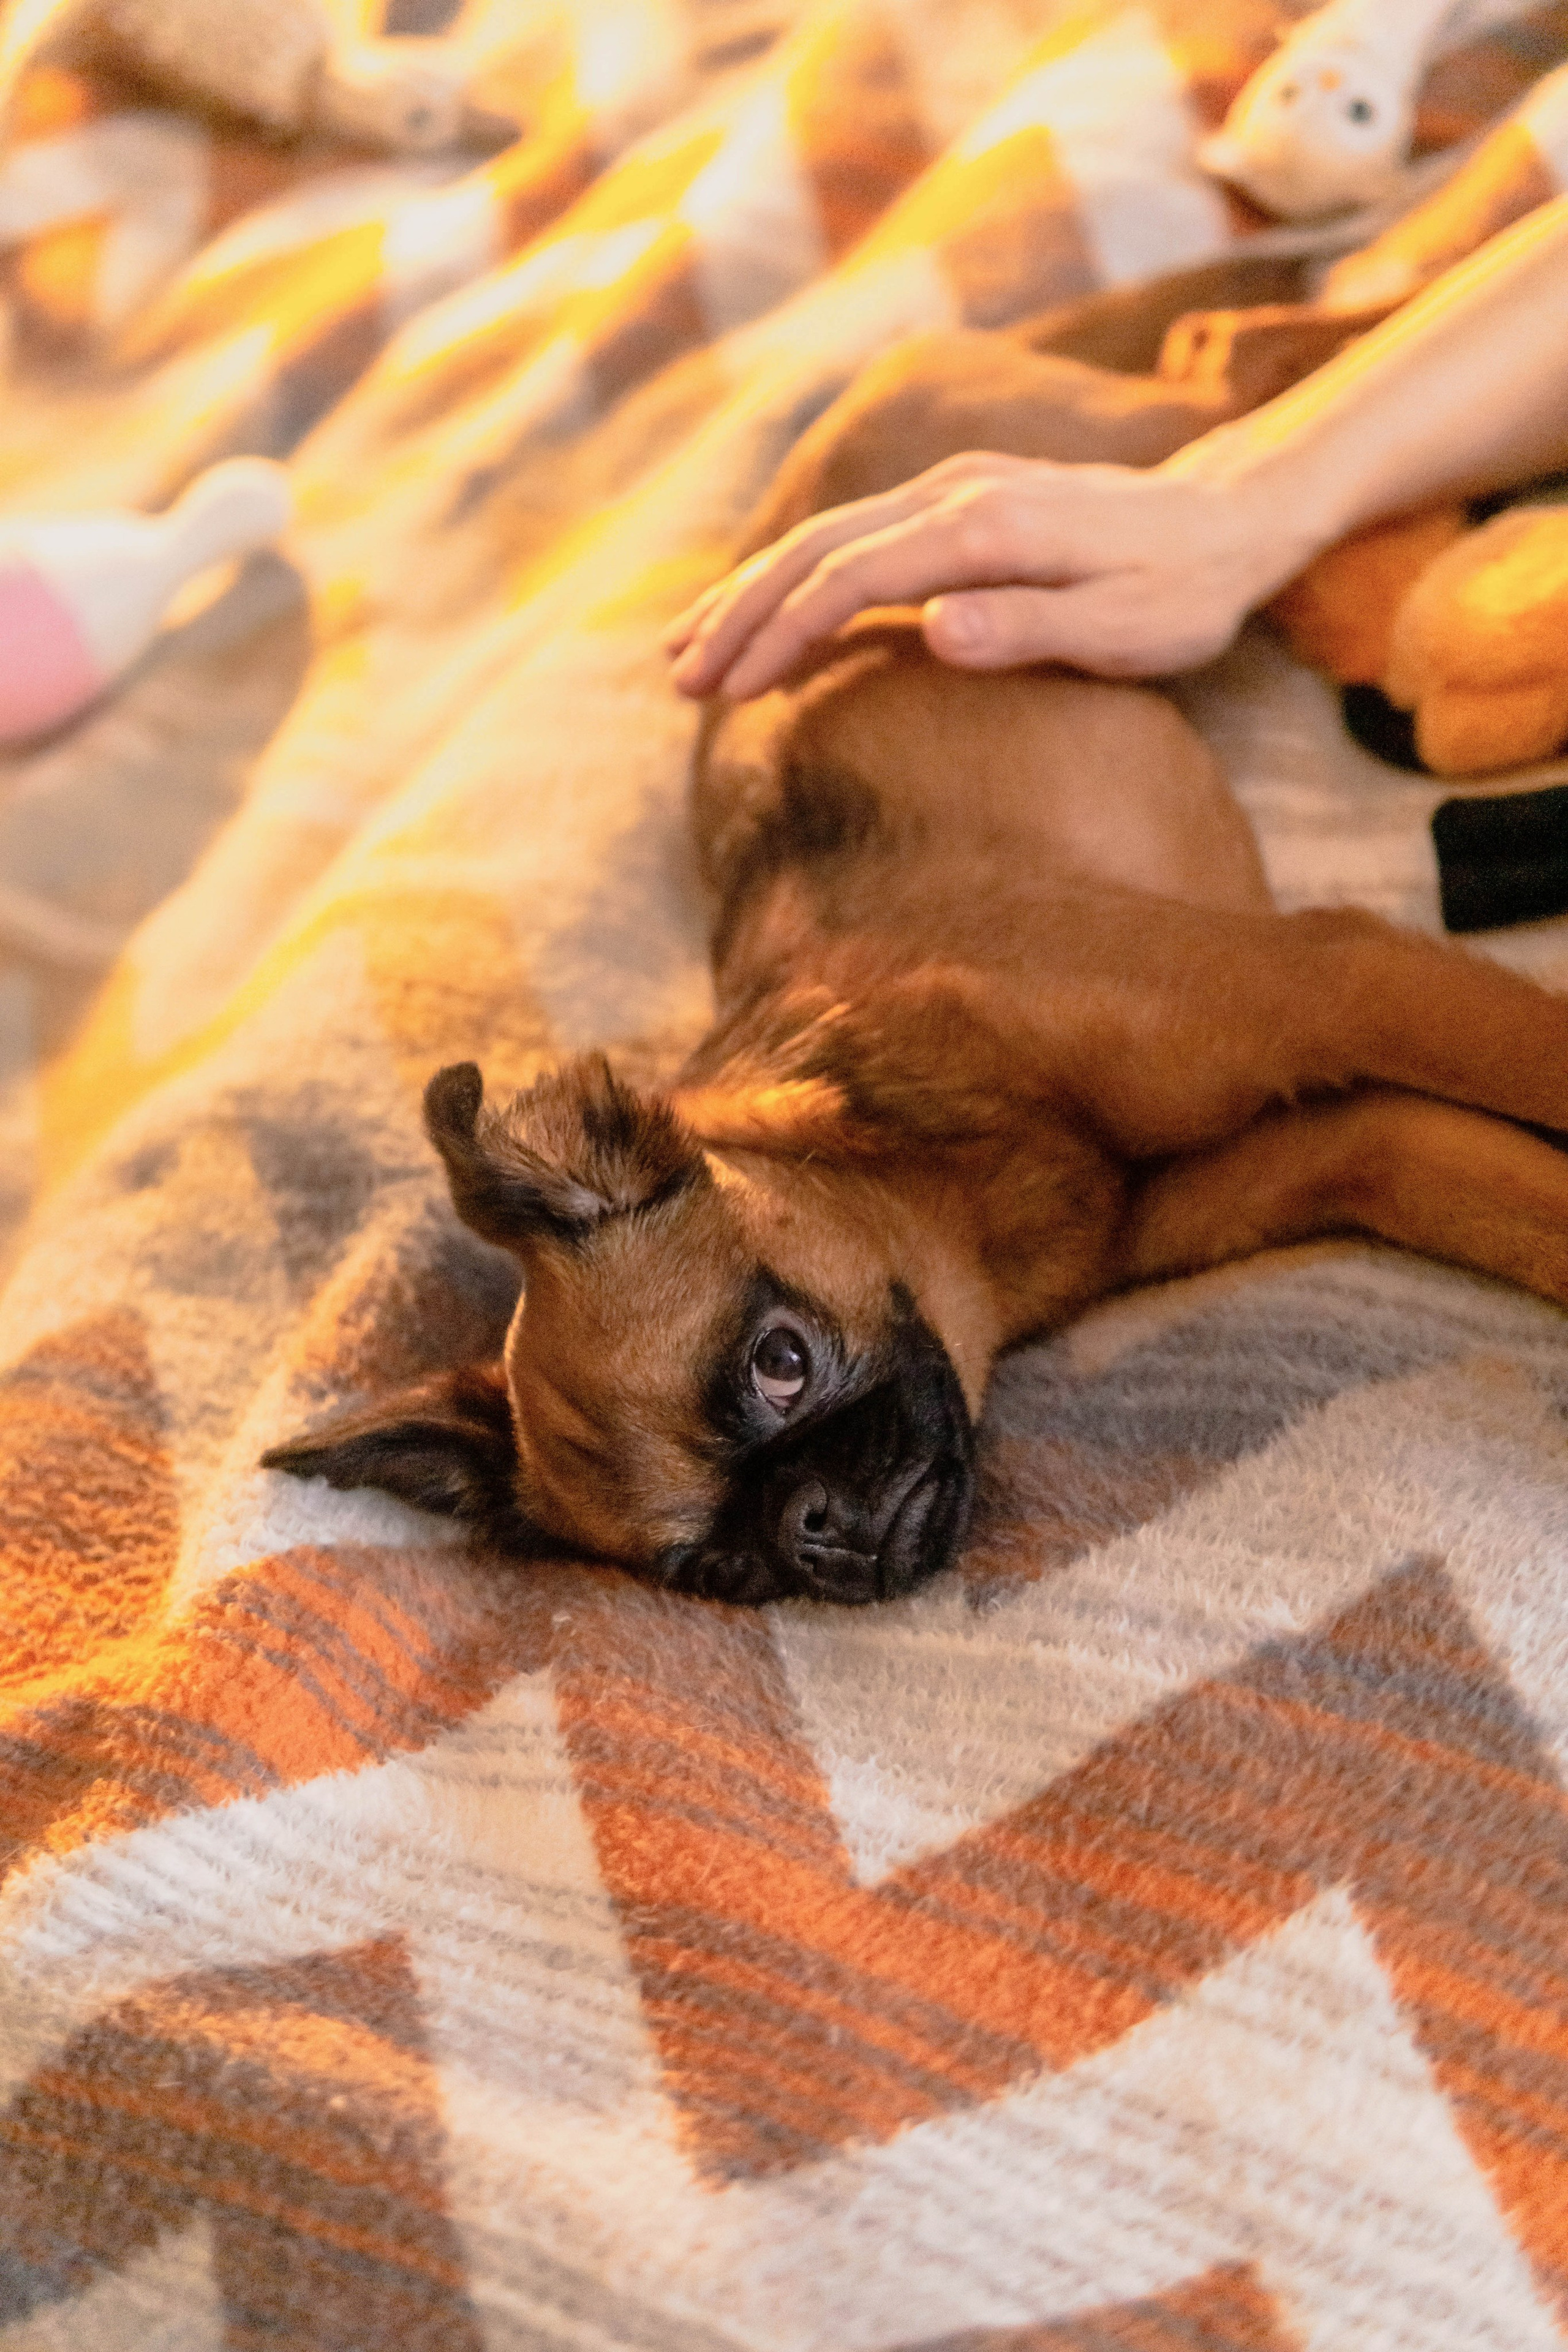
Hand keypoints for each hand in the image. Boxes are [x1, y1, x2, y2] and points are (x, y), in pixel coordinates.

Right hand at [666, 448, 1311, 700]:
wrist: (1234, 515)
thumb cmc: (1185, 591)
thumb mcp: (1126, 627)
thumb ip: (1030, 628)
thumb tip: (932, 629)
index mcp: (983, 528)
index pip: (849, 579)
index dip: (781, 635)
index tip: (731, 693)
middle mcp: (956, 493)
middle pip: (815, 548)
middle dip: (739, 615)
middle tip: (679, 682)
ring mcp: (954, 487)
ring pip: (825, 534)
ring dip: (753, 590)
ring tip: (690, 646)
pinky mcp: (961, 497)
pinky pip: (855, 533)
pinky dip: (797, 571)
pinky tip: (769, 607)